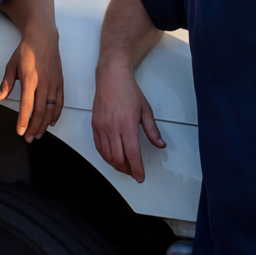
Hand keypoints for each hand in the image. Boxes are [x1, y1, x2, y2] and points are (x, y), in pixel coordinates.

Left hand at [0, 32, 63, 140]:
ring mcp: (54, 84)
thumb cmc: (27, 51)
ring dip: (45, 124)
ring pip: (51, 110)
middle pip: (40, 111)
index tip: (21, 132)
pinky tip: (50, 122)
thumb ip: (6, 84)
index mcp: (30, 79)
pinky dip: (56, 114)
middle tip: (29, 138)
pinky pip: (59, 103)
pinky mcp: (60, 83)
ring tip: (39, 134)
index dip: (24, 121)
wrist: (43, 38)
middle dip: (34, 127)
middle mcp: (44, 83)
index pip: (27, 106)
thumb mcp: (11, 66)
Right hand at [90, 65, 164, 182]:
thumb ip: (152, 130)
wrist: (111, 78)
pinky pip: (98, 147)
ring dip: (116, 164)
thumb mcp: (145, 110)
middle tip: (134, 172)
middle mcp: (112, 128)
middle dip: (127, 169)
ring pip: (107, 155)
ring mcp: (102, 127)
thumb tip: (160, 144)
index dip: (137, 168)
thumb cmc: (128, 91)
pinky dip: (105, 156)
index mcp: (127, 125)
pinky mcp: (95, 125)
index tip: (140, 176)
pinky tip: (112, 157)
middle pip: (119, 158)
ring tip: (124, 167)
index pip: (132, 154)